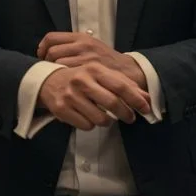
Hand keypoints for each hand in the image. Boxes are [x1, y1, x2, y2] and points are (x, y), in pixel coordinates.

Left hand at [37, 32, 147, 88]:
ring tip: (58, 77)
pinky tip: (66, 82)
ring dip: (55, 71)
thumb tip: (51, 50)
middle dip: (47, 61)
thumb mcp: (92, 46)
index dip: (43, 47)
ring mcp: (85, 57)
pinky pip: (67, 73)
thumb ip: (74, 46)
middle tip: (49, 69)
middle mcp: (82, 44)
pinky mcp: (88, 70)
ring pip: (58, 63)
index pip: (52, 38)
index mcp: (81, 37)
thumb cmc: (107, 61)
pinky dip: (64, 78)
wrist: (127, 71)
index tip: (42, 55)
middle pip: (52, 51)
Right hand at [37, 62, 151, 130]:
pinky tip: (87, 116)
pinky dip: (91, 125)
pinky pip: (86, 126)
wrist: (49, 81)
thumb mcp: (100, 74)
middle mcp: (82, 80)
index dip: (136, 99)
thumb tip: (146, 98)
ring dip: (107, 121)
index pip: (120, 85)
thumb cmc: (81, 78)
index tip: (146, 109)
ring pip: (100, 119)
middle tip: (130, 118)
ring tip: (105, 116)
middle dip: (125, 114)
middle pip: (112, 103)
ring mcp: (70, 95)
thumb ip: (123, 84)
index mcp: (94, 69)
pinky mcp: (61, 109)